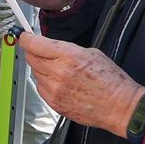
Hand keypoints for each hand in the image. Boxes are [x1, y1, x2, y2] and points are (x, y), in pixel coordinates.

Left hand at [17, 32, 144, 136]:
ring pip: (35, 74)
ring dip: (41, 69)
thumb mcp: (92, 53)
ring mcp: (54, 90)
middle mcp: (58, 72)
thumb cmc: (111, 81)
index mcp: (68, 56)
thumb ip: (67, 49)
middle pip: (31, 58)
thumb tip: (51, 48)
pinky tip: (59, 83)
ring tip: (58, 70)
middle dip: (32, 52)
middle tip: (38, 50)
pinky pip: (41, 88)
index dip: (26, 39)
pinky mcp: (54, 103)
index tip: (25, 36)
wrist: (120, 106)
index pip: (34, 44)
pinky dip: (45, 83)